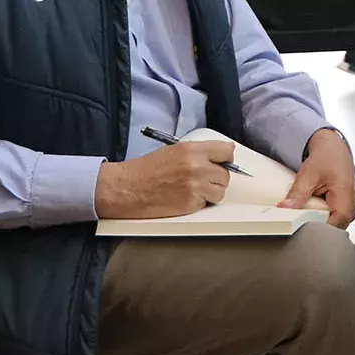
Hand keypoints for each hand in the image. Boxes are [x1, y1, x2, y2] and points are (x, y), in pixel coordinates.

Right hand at [95, 141, 232, 218]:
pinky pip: (206, 204)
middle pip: (225, 175)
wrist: (128, 188)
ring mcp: (195, 187)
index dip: (225, 158)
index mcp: (192, 150)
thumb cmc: (146, 169)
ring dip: (210, 192)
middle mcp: (197, 167)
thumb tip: (222, 153)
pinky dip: (199, 203)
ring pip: (220, 191)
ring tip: (193, 189)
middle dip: (216, 178)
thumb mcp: (174, 150)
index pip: (226, 151)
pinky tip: (184, 197)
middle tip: (202, 179)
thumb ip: (198, 152)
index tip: (222, 162)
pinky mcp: (191, 204)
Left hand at [281, 128, 354, 228]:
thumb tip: (285, 208)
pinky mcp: (350, 208)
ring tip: (310, 210)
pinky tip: (317, 208)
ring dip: (322, 220)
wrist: (334, 149)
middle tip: (301, 217)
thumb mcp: (308, 174)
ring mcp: (354, 208)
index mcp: (348, 196)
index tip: (300, 228)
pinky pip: (337, 219)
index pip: (335, 226)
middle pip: (334, 228)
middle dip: (317, 225)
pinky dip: (326, 216)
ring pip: (335, 225)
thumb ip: (297, 194)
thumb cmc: (327, 157)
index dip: (317, 229)